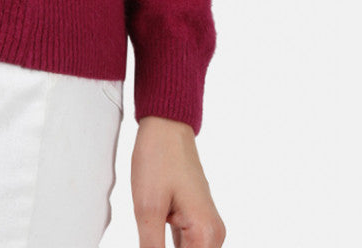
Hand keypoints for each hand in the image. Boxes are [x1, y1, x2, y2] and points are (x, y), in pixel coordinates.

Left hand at [131, 115, 225, 247]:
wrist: (166, 125)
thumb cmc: (158, 158)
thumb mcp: (147, 209)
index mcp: (206, 235)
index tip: (149, 246)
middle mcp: (213, 235)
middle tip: (148, 238)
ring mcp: (207, 228)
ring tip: (151, 233)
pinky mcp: (196, 221)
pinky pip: (185, 247)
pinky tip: (153, 242)